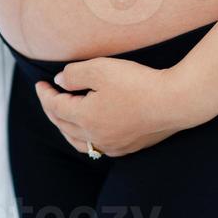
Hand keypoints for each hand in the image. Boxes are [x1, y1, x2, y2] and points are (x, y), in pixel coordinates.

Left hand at [34, 56, 190, 157]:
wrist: (176, 101)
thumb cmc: (138, 83)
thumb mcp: (100, 69)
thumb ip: (74, 75)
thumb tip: (59, 82)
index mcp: (85, 118)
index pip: (55, 107)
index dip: (45, 94)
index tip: (41, 83)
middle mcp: (96, 137)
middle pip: (64, 126)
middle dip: (52, 110)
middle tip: (47, 96)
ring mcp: (114, 146)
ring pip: (80, 142)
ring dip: (66, 128)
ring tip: (62, 116)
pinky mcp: (129, 148)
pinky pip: (98, 147)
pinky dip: (86, 138)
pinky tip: (90, 131)